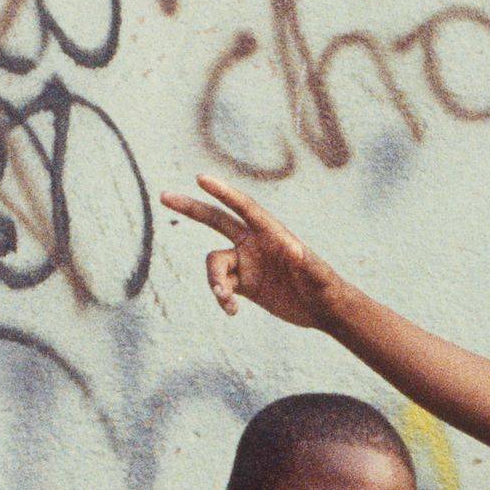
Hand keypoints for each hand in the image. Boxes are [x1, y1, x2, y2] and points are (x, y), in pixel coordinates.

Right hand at [159, 174, 340, 329]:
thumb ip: (308, 263)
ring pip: (215, 264)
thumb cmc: (325, 288)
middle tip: (164, 196)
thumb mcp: (319, 276)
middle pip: (216, 220)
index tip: (201, 178)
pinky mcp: (244, 285)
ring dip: (215, 281)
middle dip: (191, 208)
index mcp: (271, 233)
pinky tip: (232, 311)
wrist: (323, 310)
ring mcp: (247, 263)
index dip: (223, 193)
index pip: (243, 207)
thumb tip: (296, 249)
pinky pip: (221, 287)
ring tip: (227, 300)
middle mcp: (254, 243)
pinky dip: (222, 298)